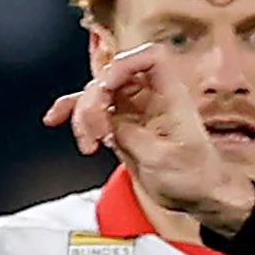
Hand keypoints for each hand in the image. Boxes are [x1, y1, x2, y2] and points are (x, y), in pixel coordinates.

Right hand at [43, 44, 254, 231]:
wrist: (199, 197)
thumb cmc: (194, 177)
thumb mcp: (163, 160)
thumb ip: (132, 135)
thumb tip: (108, 123)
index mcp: (171, 97)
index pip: (151, 57)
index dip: (125, 62)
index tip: (106, 85)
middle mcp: (151, 97)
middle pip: (112, 76)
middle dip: (94, 100)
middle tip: (96, 132)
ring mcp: (133, 109)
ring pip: (96, 93)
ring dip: (82, 114)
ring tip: (89, 144)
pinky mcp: (120, 124)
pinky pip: (91, 110)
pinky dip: (73, 114)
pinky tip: (55, 119)